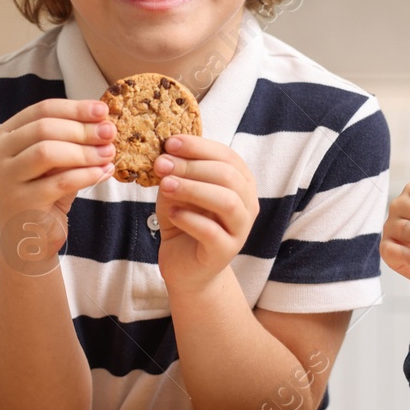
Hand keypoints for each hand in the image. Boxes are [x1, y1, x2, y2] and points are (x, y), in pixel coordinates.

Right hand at [0, 99, 116, 275]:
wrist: (29, 242)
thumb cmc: (45, 195)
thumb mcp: (56, 162)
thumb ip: (70, 141)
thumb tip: (103, 121)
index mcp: (6, 136)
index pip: (41, 110)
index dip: (75, 108)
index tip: (103, 111)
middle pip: (43, 128)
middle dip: (82, 129)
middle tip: (110, 132)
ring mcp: (5, 179)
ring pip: (46, 152)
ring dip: (84, 151)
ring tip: (109, 153)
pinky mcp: (19, 203)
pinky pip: (59, 182)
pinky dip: (86, 174)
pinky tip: (104, 172)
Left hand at [152, 135, 257, 295]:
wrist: (184, 265)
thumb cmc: (184, 221)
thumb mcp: (177, 191)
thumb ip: (176, 174)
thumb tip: (166, 155)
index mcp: (240, 182)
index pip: (227, 156)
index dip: (199, 146)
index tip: (170, 143)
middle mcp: (247, 204)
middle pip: (228, 176)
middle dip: (192, 166)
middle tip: (162, 164)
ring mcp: (240, 230)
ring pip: (227, 202)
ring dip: (193, 189)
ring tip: (165, 185)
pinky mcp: (225, 252)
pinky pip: (212, 232)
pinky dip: (190, 219)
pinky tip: (172, 214)